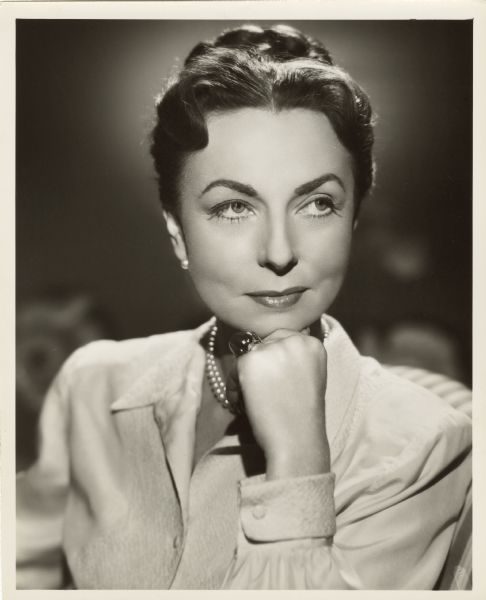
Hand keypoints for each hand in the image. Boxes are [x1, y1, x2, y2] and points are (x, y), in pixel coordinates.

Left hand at [231, 329, 330, 479]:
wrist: (297, 440)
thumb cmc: (302, 416)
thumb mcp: (309, 377)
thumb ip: (294, 358)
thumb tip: (264, 346)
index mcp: (312, 344)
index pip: (284, 338)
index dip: (274, 358)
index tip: (273, 378)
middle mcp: (294, 340)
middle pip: (265, 342)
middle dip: (259, 363)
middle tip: (260, 389)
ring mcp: (272, 349)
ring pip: (248, 353)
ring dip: (245, 374)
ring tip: (249, 398)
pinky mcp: (251, 360)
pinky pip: (234, 367)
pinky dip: (234, 385)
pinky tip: (242, 402)